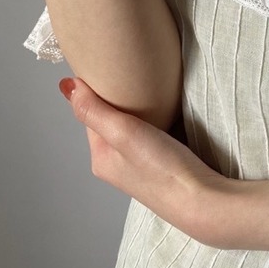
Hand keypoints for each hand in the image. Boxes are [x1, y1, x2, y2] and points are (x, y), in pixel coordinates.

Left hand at [59, 77, 230, 245]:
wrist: (203, 201)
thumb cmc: (163, 170)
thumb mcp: (124, 133)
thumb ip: (94, 110)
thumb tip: (65, 85)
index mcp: (100, 159)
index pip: (91, 114)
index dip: (98, 90)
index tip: (109, 66)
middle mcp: (116, 165)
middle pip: (111, 121)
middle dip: (120, 100)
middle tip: (133, 74)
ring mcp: (139, 168)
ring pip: (132, 129)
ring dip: (139, 110)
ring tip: (150, 89)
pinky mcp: (162, 167)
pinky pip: (150, 137)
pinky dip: (155, 122)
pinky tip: (167, 114)